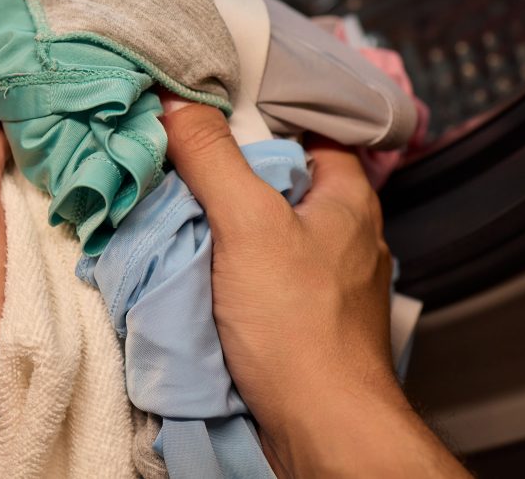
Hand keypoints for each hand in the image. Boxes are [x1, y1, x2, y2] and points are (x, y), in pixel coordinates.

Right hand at [161, 102, 467, 477]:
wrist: (319, 425)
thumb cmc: (297, 320)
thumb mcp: (249, 223)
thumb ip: (212, 159)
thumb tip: (175, 99)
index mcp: (349, 197)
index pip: (309, 129)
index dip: (263, 113)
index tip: (210, 102)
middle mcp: (345, 232)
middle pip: (281, 178)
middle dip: (232, 166)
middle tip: (178, 147)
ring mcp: (326, 277)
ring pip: (269, 225)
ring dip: (227, 216)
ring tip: (175, 196)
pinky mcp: (305, 314)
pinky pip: (262, 266)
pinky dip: (230, 257)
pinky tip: (195, 256)